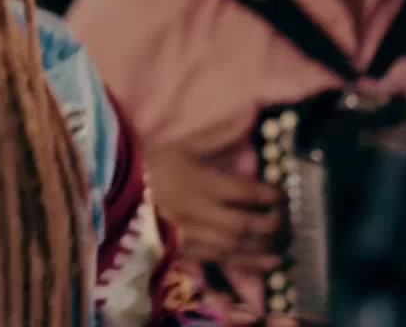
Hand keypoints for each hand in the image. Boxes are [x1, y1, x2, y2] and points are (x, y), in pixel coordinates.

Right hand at [147, 145, 281, 264]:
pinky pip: (218, 260)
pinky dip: (246, 263)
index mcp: (197, 181)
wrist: (119, 184)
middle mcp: (196, 210)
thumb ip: (217, 144)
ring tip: (284, 245)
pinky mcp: (182, 248)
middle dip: (271, 225)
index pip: (243, 191)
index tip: (283, 194)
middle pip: (242, 224)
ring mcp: (188, 233)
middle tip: (287, 221)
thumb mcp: (185, 145)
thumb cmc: (154, 160)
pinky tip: (268, 263)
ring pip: (233, 247)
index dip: (268, 195)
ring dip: (264, 248)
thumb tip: (250, 142)